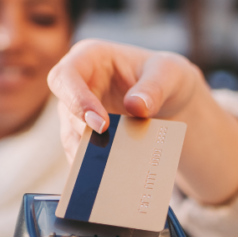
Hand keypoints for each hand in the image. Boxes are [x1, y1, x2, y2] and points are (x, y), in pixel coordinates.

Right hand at [48, 40, 203, 161]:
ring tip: (109, 171)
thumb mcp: (169, 73)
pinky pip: (82, 153)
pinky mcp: (87, 133)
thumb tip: (136, 107)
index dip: (76, 100)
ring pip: (71, 136)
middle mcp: (78, 83)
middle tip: (108, 150)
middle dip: (84, 133)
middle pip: (65, 110)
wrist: (172, 97)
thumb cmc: (167, 75)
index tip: (101, 124)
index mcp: (90, 57)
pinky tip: (107, 179)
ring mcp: (79, 110)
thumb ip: (154, 88)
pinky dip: (93, 166)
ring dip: (87, 154)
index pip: (66, 76)